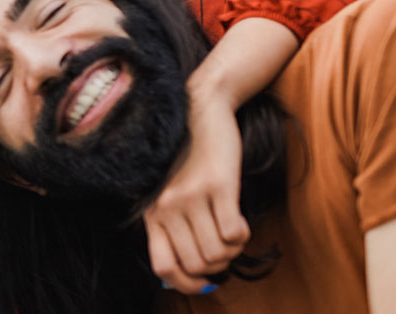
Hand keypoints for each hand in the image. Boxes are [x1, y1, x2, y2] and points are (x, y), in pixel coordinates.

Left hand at [143, 96, 248, 293]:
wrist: (200, 111)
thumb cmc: (187, 158)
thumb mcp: (168, 193)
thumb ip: (172, 227)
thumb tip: (190, 274)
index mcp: (152, 212)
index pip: (164, 267)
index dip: (187, 284)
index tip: (204, 283)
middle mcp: (168, 207)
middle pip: (197, 264)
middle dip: (217, 265)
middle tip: (224, 249)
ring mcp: (192, 197)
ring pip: (218, 253)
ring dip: (232, 251)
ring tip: (231, 232)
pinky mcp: (219, 186)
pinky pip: (235, 233)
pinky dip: (243, 236)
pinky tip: (239, 219)